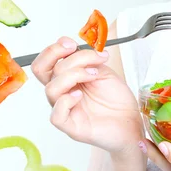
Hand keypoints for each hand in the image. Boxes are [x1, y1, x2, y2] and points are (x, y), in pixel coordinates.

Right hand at [31, 36, 142, 153]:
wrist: (130, 119)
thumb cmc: (116, 97)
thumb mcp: (103, 70)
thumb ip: (87, 60)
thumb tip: (76, 49)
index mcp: (67, 78)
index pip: (46, 62)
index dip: (53, 49)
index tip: (72, 43)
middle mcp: (62, 92)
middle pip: (40, 71)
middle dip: (55, 54)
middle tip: (75, 49)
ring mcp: (65, 109)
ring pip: (51, 89)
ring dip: (74, 74)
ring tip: (94, 74)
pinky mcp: (71, 126)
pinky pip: (56, 115)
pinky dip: (66, 101)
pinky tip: (80, 95)